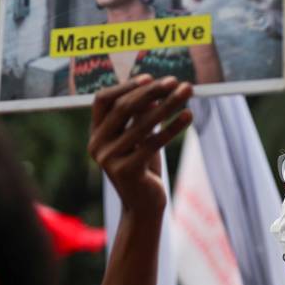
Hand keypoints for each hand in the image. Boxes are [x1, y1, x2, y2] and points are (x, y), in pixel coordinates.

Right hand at [88, 75, 192, 216]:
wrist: (143, 206)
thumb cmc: (142, 168)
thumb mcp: (139, 139)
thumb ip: (140, 116)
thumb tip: (155, 88)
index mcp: (95, 134)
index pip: (102, 100)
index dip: (125, 86)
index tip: (150, 77)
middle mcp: (97, 145)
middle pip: (124, 108)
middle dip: (152, 91)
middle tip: (176, 81)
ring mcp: (109, 159)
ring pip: (142, 124)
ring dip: (168, 104)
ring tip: (188, 91)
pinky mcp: (126, 171)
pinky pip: (154, 142)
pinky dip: (173, 127)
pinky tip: (188, 115)